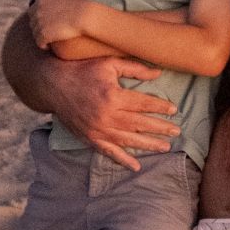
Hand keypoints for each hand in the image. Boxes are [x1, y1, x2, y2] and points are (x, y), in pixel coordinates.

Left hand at [29, 0, 86, 47]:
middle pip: (32, 24)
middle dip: (39, 28)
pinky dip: (44, 45)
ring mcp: (39, 24)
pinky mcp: (44, 35)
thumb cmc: (78, 5)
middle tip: (50, 32)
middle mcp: (37, 12)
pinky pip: (39, 43)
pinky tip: (49, 46)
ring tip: (50, 40)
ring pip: (35, 34)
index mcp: (40, 2)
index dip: (39, 18)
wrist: (85, 16)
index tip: (48, 23)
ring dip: (41, 37)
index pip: (32, 12)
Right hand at [53, 55, 180, 170]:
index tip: (174, 109)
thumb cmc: (82, 70)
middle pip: (139, 124)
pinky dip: (122, 160)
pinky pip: (108, 152)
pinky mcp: (89, 138)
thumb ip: (134, 68)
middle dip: (160, 128)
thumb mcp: (108, 63)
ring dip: (148, 145)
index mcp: (113, 96)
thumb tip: (159, 73)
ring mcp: (97, 130)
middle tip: (177, 131)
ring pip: (128, 140)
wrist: (52, 84)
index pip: (143, 104)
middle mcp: (106, 116)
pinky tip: (135, 166)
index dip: (160, 107)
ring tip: (165, 147)